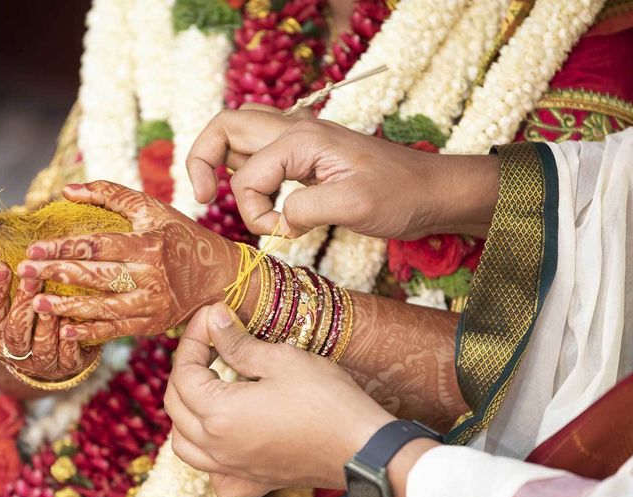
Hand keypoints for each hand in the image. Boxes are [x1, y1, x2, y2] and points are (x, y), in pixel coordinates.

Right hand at [0, 248, 97, 381]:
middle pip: (16, 330)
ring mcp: (41, 363)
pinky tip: (72, 321)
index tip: (2, 265)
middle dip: (23, 303)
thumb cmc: (26, 314)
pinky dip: (70, 340)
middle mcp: (15, 352)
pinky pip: (68, 357)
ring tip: (51, 301)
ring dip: (46, 323)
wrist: (49, 353)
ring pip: (42, 346)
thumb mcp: (9, 296)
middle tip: (31, 277)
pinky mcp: (66, 368)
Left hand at [15, 182, 243, 341]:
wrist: (220, 276)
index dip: (64, 248)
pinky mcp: (154, 324)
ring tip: (37, 303)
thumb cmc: (182, 237)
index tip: (34, 248)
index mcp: (149, 244)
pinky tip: (66, 331)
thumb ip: (109, 194)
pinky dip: (91, 332)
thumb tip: (67, 190)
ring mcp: (153, 304)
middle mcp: (152, 276)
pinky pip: (117, 330)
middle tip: (24, 272)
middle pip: (96, 276)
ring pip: (103, 307)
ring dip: (67, 307)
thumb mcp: (151, 209)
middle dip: (56, 274)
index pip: (98, 246)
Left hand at [165, 302, 396, 496]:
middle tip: (211, 343)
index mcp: (218, 414)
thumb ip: (238, 342)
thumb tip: (214, 319)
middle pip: (176, 405)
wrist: (363, 448)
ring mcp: (233, 469)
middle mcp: (216, 447)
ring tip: (210, 388)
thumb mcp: (281, 360)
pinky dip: (208, 459)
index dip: (192, 338)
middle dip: (186, 369)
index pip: (184, 372)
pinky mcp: (253, 484)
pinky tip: (225, 441)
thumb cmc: (328, 401)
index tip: (210, 316)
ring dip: (186, 413)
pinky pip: (215, 477)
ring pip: (184, 444)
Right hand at [186, 108, 498, 238]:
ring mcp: (299, 140)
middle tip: (201, 197)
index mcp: (302, 139)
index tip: (280, 233)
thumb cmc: (400, 196)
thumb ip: (305, 209)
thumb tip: (278, 218)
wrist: (431, 191)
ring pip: (238, 136)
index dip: (252, 211)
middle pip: (225, 127)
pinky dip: (247, 173)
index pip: (247, 176)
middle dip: (202, 160)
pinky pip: (259, 152)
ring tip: (227, 197)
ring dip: (224, 164)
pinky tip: (261, 199)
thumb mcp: (355, 207)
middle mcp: (294, 130)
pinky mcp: (305, 155)